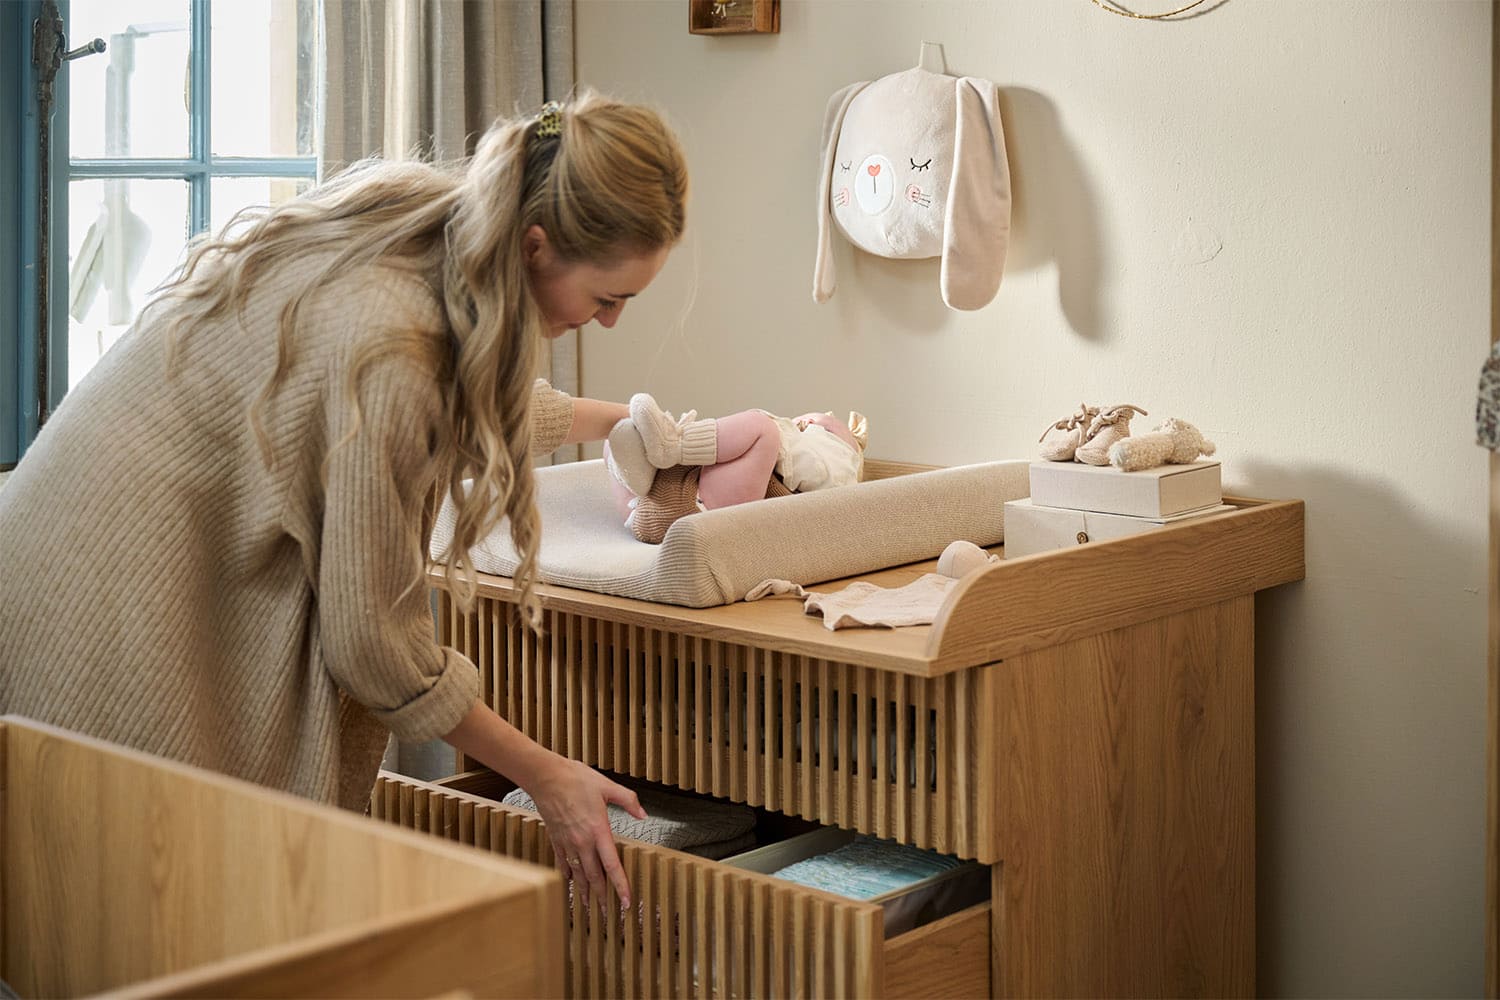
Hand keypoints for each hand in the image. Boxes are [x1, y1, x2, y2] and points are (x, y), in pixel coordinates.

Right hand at [524, 753, 645, 911]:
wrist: (546, 777)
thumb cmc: (576, 779)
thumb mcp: (608, 786)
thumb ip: (628, 801)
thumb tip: (643, 814)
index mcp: (598, 830)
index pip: (612, 865)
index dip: (620, 885)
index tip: (627, 902)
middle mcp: (582, 842)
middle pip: (594, 876)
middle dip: (602, 896)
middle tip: (608, 912)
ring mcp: (567, 842)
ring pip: (577, 874)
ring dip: (584, 891)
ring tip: (588, 906)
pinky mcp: (556, 839)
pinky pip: (563, 863)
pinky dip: (568, 875)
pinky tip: (570, 882)